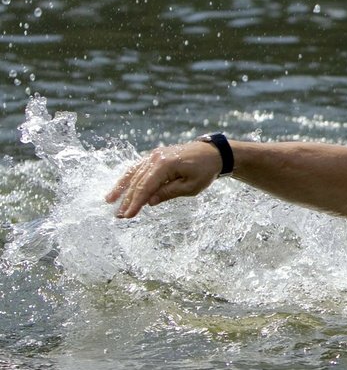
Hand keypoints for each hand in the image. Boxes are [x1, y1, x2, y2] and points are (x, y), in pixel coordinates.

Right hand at [106, 141, 223, 217]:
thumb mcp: (190, 187)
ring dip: (122, 187)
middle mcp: (156, 157)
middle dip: (127, 199)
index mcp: (166, 164)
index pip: (146, 186)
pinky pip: (138, 168)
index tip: (128, 215)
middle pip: (137, 181)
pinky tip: (120, 188)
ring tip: (110, 201)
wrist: (213, 153)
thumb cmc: (205, 171)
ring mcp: (154, 155)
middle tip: (118, 215)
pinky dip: (128, 178)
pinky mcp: (155, 156)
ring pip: (134, 173)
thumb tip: (149, 201)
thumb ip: (169, 193)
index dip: (136, 202)